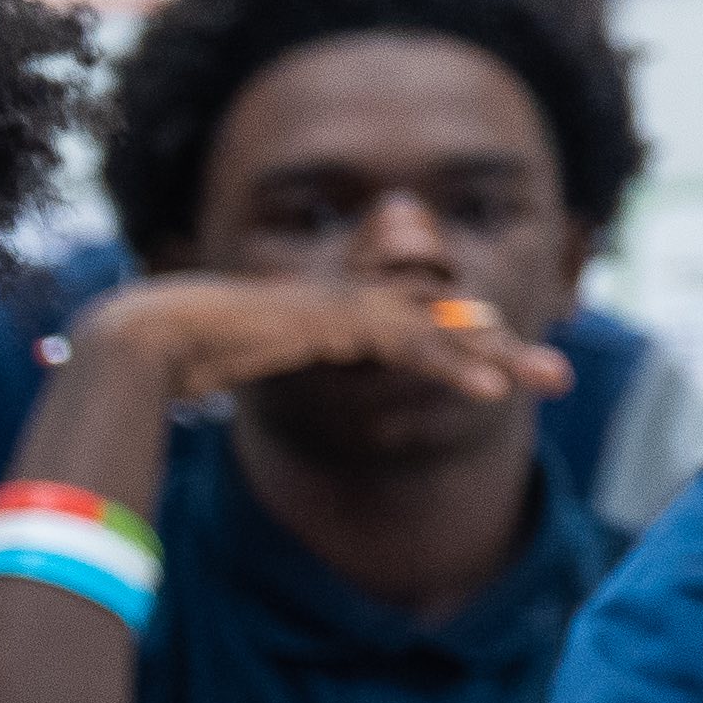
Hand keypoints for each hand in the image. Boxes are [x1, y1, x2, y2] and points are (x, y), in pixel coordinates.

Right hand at [57, 275, 561, 427]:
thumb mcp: (251, 371)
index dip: (463, 344)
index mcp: (336, 315)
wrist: (142, 336)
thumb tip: (274, 400)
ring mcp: (343, 307)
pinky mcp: (336, 324)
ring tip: (550, 382)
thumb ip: (282, 372)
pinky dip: (452, 366)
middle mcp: (348, 303)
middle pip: (444, 323)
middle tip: (560, 377)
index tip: (506, 362)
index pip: (417, 325)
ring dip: (498, 358)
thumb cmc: (183, 358)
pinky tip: (491, 390)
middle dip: (503, 350)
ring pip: (438, 331)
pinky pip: (407, 346)